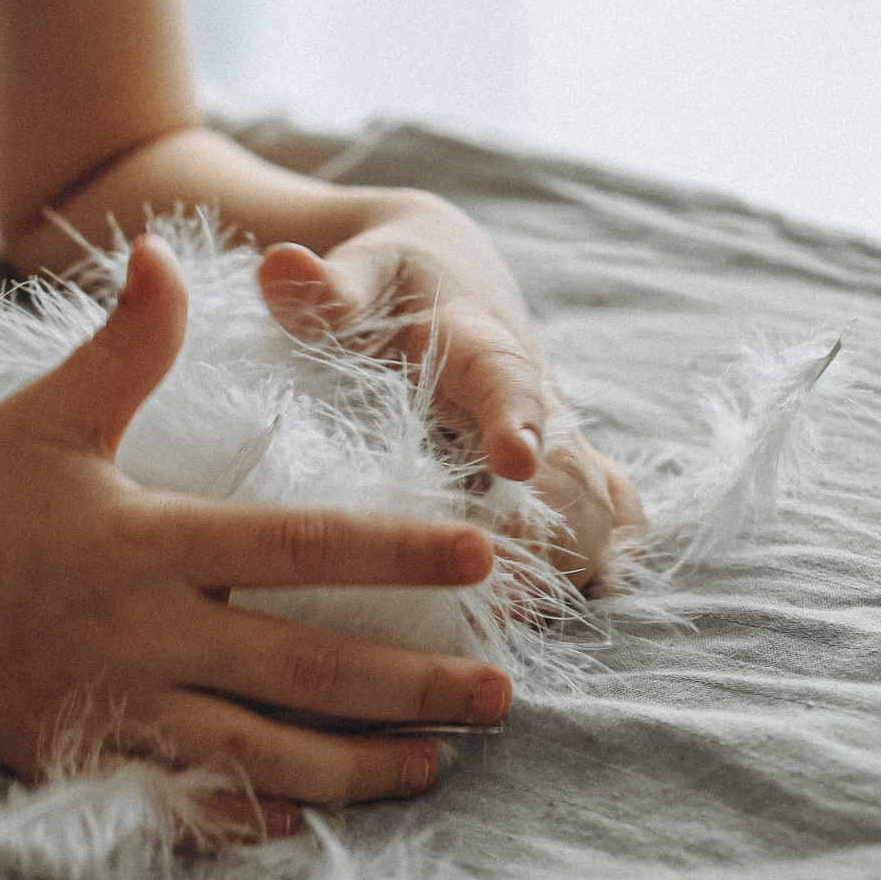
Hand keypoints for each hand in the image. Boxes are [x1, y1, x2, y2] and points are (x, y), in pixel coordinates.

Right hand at [0, 236, 511, 809]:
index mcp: (144, 541)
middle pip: (303, 671)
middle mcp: (137, 633)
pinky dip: (253, 821)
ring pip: (258, 756)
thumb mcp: (49, 412)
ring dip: (355, 769)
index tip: (480, 557)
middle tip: (501, 694)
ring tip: (431, 769)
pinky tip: (315, 823)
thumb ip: (127, 342)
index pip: (296, 547)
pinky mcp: (77, 759)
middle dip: (412, 685)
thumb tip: (170, 247)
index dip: (395, 552)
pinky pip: (182, 805)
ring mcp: (110, 707)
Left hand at [256, 192, 644, 591]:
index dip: (513, 418)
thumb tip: (278, 264)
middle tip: (514, 594)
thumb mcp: (354, 273)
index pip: (503, 379)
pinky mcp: (560, 467)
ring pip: (593, 501)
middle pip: (564, 466)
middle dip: (551, 526)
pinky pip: (603, 512)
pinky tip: (567, 608)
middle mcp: (534, 395)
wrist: (442, 268)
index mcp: (478, 343)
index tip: (514, 458)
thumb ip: (321, 286)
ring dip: (575, 556)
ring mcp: (554, 437)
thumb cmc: (383, 278)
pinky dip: (597, 557)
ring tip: (530, 615)